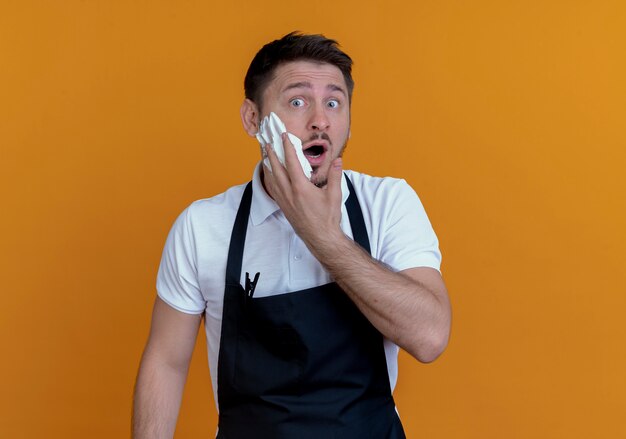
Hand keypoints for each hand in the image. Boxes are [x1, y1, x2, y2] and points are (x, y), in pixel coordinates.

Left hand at [263, 133, 344, 250]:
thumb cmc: (328, 218)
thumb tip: (338, 161)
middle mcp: (289, 193)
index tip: (284, 137)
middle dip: (272, 154)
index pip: (292, 162)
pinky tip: (270, 174)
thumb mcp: (334, 195)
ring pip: (272, 179)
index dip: (287, 147)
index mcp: (301, 188)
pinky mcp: (283, 206)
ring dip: (268, 165)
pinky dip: (269, 178)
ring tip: (265, 155)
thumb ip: (335, 176)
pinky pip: (273, 189)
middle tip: (268, 142)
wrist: (320, 238)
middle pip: (276, 169)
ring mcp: (284, 200)